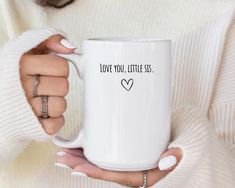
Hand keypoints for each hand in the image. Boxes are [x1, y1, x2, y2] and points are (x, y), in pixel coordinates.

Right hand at [20, 35, 75, 134]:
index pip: (62, 66)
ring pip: (60, 106)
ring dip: (54, 103)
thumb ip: (49, 40)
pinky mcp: (32, 127)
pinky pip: (56, 124)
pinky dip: (53, 120)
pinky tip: (42, 113)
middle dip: (56, 85)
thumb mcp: (26, 48)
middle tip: (42, 85)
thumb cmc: (13, 75)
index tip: (48, 70)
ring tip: (40, 100)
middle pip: (63, 86)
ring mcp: (26, 109)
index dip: (59, 68)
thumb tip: (70, 48)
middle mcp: (22, 87)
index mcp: (21, 64)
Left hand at [55, 148, 181, 186]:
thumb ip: (180, 155)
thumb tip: (167, 160)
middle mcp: (136, 172)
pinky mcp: (130, 155)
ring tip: (65, 153)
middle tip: (62, 157)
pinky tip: (83, 147)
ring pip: (104, 164)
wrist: (189, 140)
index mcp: (148, 175)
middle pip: (104, 171)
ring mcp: (132, 163)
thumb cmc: (188, 145)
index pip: (118, 176)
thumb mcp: (189, 147)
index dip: (97, 173)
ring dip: (83, 159)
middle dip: (81, 166)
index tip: (77, 168)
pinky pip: (108, 157)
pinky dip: (93, 153)